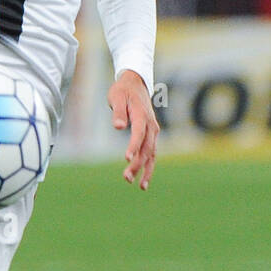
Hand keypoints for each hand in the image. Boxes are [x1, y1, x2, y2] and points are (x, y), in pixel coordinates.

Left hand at [108, 70, 158, 189]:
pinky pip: (152, 154)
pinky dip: (149, 167)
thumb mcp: (117, 97)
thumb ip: (118, 111)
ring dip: (145, 170)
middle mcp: (151, 125)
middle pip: (146, 148)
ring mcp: (153, 131)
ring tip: (139, 186)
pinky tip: (143, 181)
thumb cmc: (123, 91)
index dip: (133, 146)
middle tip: (126, 177)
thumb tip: (118, 126)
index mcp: (142, 115)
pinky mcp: (151, 136)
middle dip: (138, 164)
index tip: (127, 159)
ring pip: (151, 154)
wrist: (135, 83)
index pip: (138, 133)